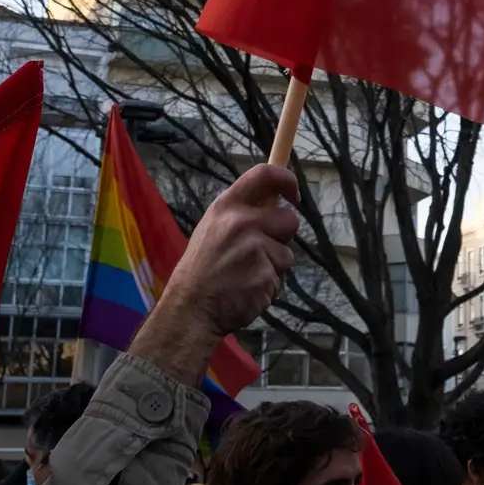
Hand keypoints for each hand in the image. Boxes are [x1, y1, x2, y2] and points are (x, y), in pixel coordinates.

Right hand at [133, 164, 299, 383]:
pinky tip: (247, 290)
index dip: (287, 179)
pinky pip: (281, 278)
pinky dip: (269, 286)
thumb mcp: (212, 229)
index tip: (294, 194)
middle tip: (257, 253)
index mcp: (226, 207)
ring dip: (274, 266)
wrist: (190, 310)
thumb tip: (275, 201)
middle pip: (289, 219)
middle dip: (281, 237)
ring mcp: (255, 249)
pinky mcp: (265, 275)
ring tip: (245, 275)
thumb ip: (241, 214)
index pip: (264, 174)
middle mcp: (242, 223)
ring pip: (287, 253)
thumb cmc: (201, 271)